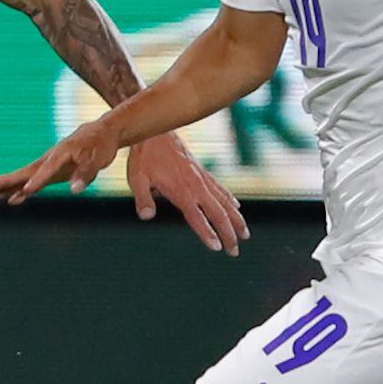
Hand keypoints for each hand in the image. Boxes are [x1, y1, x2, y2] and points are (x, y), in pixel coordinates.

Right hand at [0, 118, 121, 203]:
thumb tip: (75, 190)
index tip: (26, 190)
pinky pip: (32, 181)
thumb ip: (85, 174)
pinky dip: (21, 190)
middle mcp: (50, 159)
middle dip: (8, 180)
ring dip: (9, 186)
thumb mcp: (98, 159)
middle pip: (26, 171)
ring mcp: (48, 165)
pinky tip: (12, 200)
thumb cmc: (100, 145)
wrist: (100, 133)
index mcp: (60, 154)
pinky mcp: (51, 172)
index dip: (37, 180)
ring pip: (25, 176)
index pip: (46, 170)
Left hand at [126, 131, 246, 254]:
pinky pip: (220, 189)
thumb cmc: (143, 157)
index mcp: (181, 191)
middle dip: (228, 233)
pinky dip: (230, 200)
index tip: (218, 248)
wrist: (155, 131)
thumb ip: (143, 198)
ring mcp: (201, 178)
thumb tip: (146, 216)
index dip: (207, 233)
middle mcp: (196, 186)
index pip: (197, 217)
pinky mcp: (201, 171)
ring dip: (236, 219)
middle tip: (235, 252)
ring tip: (246, 235)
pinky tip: (236, 207)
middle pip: (217, 213)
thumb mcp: (137, 178)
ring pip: (224, 202)